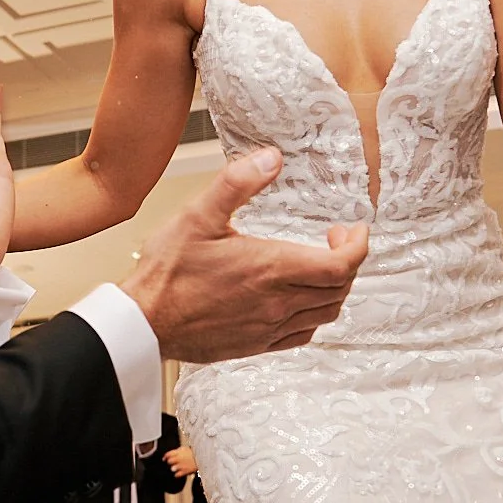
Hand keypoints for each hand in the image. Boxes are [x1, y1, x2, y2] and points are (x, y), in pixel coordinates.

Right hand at [119, 149, 369, 363]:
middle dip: (348, 261)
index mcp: (271, 268)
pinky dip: (314, 313)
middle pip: (340, 288)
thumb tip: (271, 158)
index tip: (353, 230)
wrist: (144, 322)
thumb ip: (237, 183)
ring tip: (321, 265)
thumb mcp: (198, 215)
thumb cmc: (167, 272)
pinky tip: (299, 298)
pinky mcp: (257, 344)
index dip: (358, 246)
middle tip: (335, 240)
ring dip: (334, 288)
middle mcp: (277, 302)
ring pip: (326, 312)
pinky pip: (304, 333)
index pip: (342, 265)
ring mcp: (269, 327)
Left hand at [163, 445, 198, 479]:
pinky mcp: (185, 471)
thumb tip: (171, 453)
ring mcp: (182, 465)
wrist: (202, 458)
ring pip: (172, 468)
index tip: (164, 459)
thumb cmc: (194, 453)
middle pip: (169, 461)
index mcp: (179, 452)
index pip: (168, 454)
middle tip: (172, 463)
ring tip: (176, 468)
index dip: (165, 457)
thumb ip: (177, 451)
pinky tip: (179, 473)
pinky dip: (177, 474)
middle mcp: (179, 458)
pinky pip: (177, 474)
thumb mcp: (185, 448)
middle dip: (169, 462)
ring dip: (173, 468)